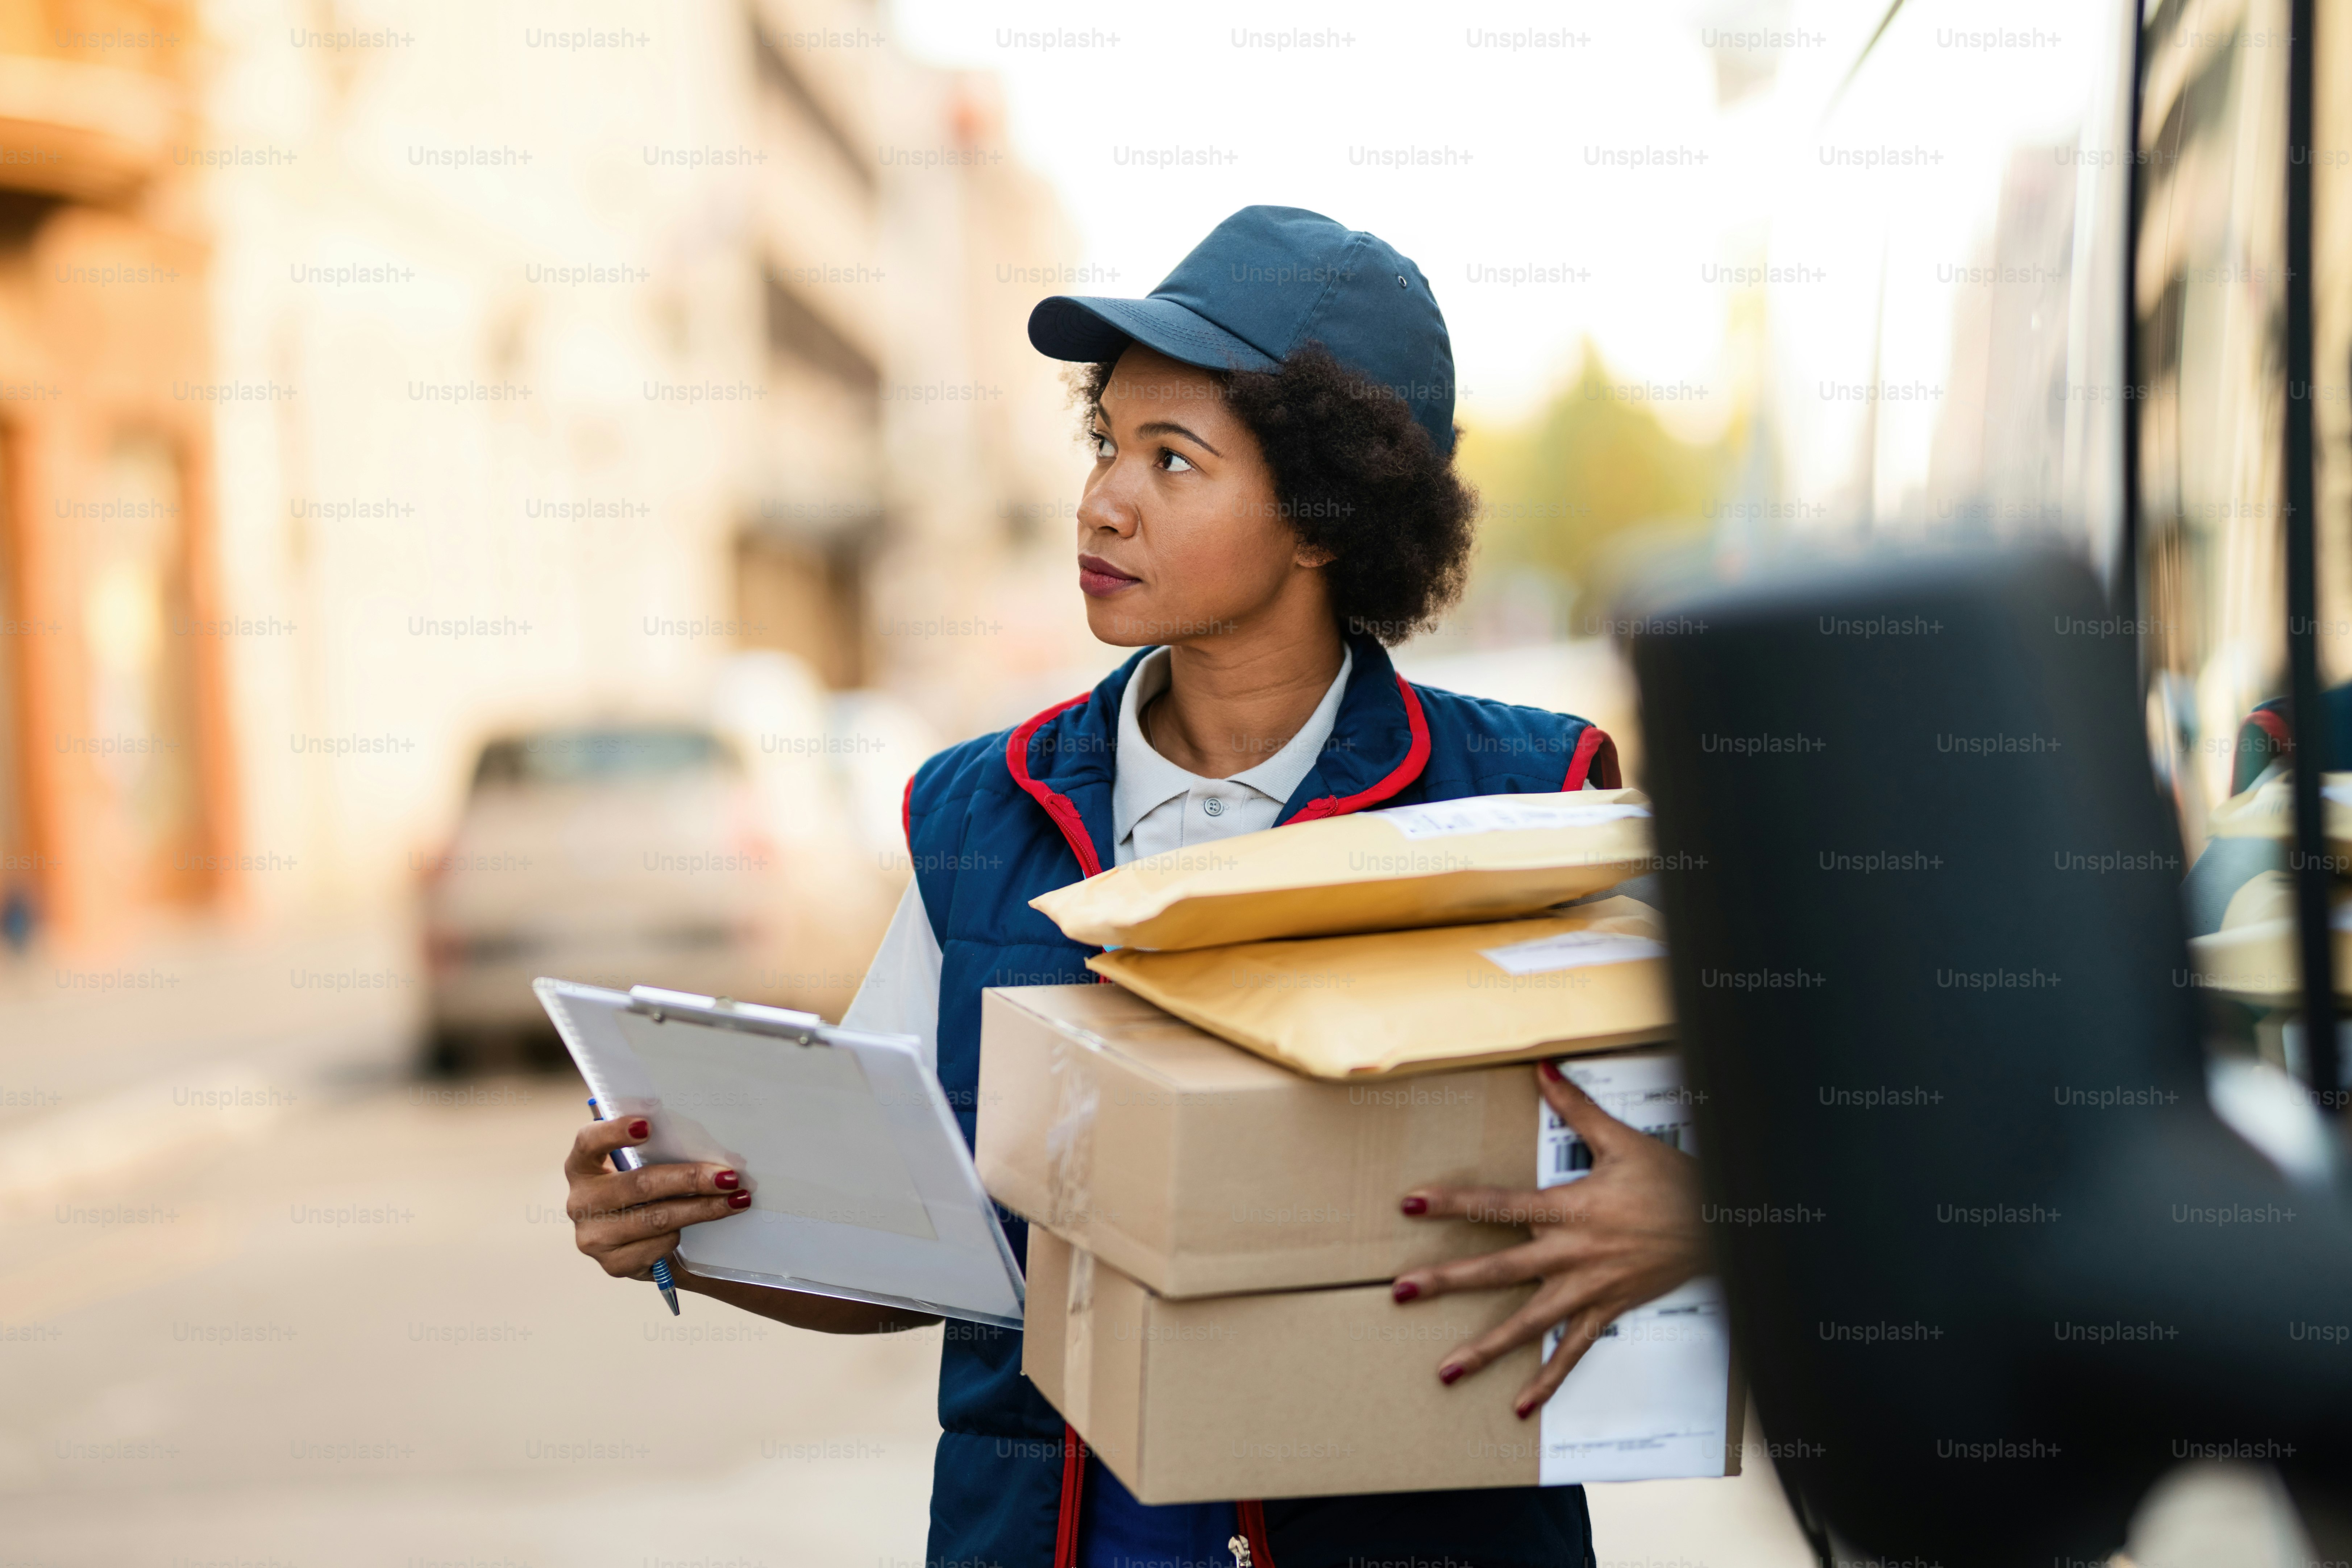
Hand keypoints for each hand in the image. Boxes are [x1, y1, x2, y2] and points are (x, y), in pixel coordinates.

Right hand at [564, 1116, 748, 1280]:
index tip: (648, 1124)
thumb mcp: (643, 1167)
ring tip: (736, 1200)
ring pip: (656, 1219)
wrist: (643, 1244)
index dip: (614, 1132)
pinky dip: (681, 1237)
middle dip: (690, 1179)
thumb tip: (708, 1143)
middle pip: (639, 1185)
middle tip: (729, 1176)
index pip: (588, 1142)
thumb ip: (658, 1151)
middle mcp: (580, 1202)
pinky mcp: (613, 1265)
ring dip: (702, 1209)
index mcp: (582, 1167)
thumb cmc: (646, 1193)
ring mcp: (593, 1237)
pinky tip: (696, 1233)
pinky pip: (657, 1246)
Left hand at [1393, 1059, 1705, 1418]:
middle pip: (1498, 1270)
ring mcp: (1588, 1289)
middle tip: (1401, 1292)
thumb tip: (1543, 1070)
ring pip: (1528, 1324)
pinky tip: (1520, 1405)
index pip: (1498, 1205)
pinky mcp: (1607, 1311)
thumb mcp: (1622, 1140)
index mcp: (1569, 1209)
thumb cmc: (1674, 1181)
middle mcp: (1571, 1254)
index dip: (1454, 1204)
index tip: (1412, 1205)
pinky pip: (1573, 1352)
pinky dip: (1547, 1380)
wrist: (1726, 1224)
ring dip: (1485, 1349)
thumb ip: (1576, 1107)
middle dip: (1446, 1281)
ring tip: (1446, 1371)